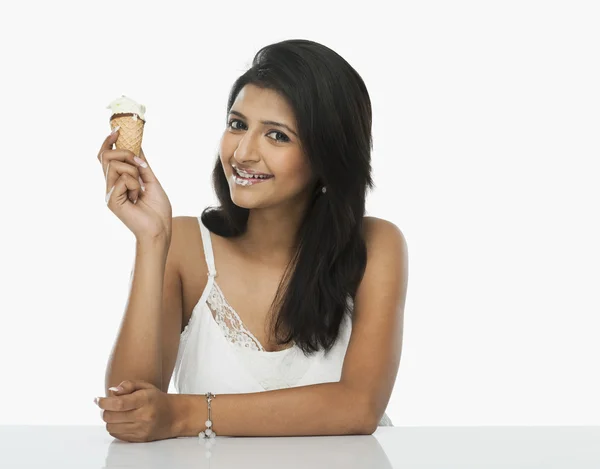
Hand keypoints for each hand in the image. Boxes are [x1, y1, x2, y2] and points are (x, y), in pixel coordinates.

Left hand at [96, 380, 175, 442]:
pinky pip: (117, 435)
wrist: (174, 416)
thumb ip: (128, 385)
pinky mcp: (139, 439)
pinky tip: (121, 421)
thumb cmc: (157, 399)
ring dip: (109, 419)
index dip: (104, 402)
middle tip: (106, 405)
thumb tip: (112, 391)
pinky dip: (114, 427)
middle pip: (111, 416)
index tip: (97, 399)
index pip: (119, 403)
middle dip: (104, 410)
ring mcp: (141, 429)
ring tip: (115, 413)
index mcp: (145, 400)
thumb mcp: (146, 386)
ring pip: (111, 427)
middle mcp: (143, 416)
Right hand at [98, 129, 172, 243]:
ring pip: (115, 165)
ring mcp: (110, 193)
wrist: (160, 229)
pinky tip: (138, 197)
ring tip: (141, 188)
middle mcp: (111, 186)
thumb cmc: (157, 210)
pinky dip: (135, 184)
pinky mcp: (112, 200)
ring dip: (133, 171)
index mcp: (118, 181)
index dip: (108, 142)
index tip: (117, 131)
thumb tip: (137, 146)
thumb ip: (142, 165)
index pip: (105, 157)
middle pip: (105, 156)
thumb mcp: (151, 181)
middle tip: (140, 165)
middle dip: (125, 153)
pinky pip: (123, 179)